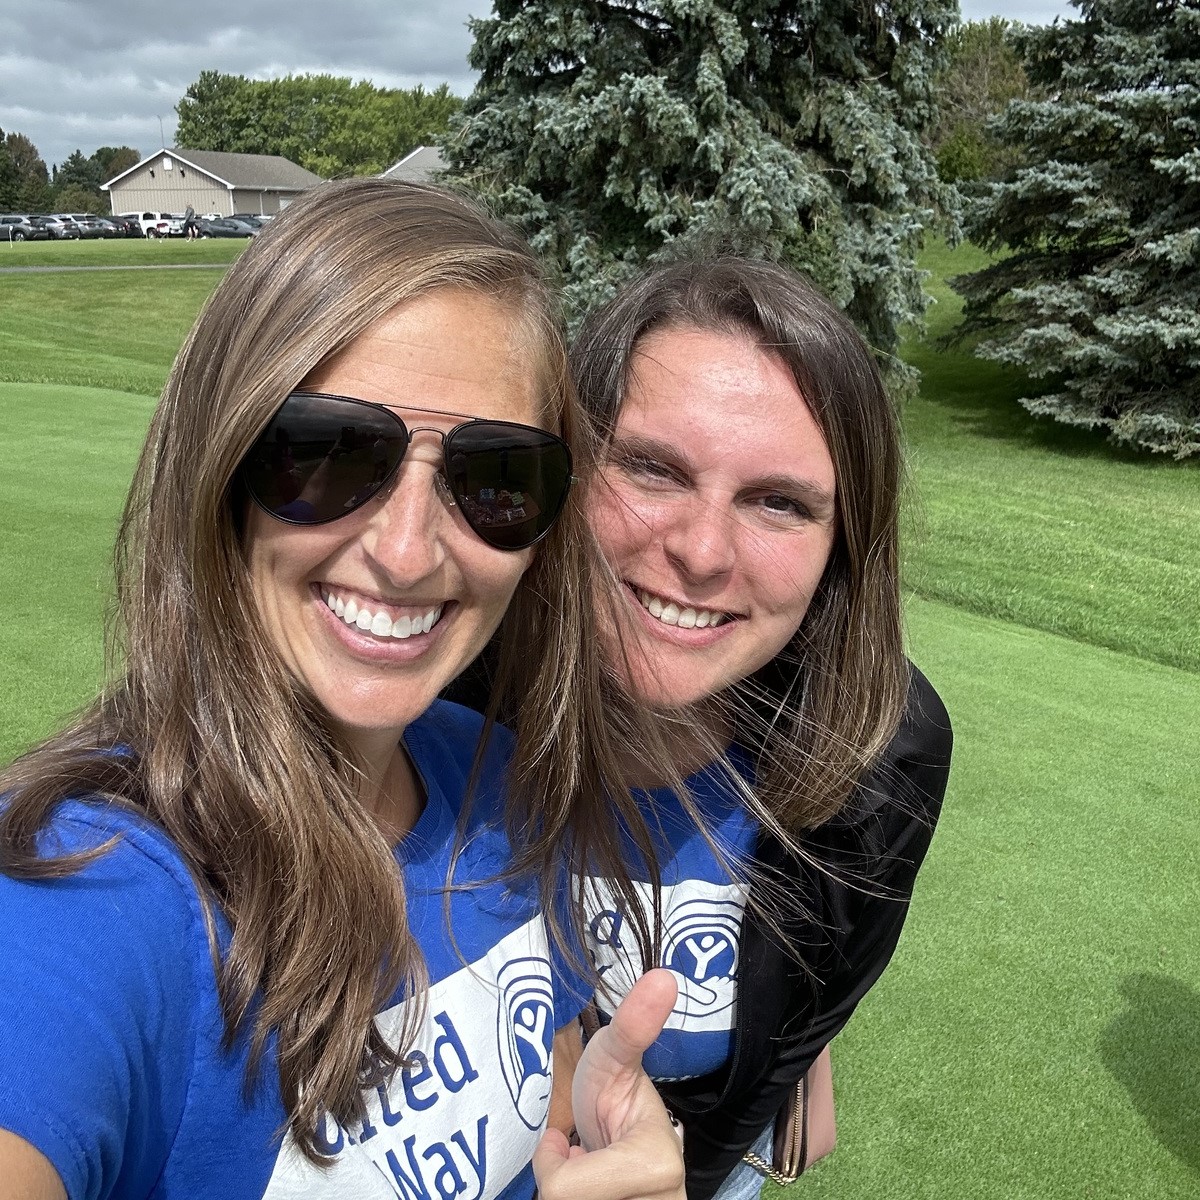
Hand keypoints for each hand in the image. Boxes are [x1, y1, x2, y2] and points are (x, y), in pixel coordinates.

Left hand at [533, 969, 684, 1199]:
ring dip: (570, 1194)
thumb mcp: (614, 1053)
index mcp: (658, 1167)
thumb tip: (664, 977)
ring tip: (588, 1174)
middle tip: (584, 1159)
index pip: (563, 1190)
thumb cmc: (614, 1088)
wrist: (625, 1133)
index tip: (574, 1142)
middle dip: (567, 1183)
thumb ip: (633, 1024)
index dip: (555, 1165)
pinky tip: (590, 1193)